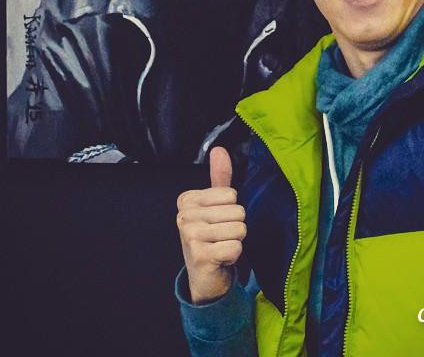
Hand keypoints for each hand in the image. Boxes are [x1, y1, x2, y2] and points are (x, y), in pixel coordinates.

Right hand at [176, 147, 245, 303]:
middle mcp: (184, 216)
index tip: (217, 222)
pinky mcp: (200, 256)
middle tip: (220, 238)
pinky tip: (221, 259)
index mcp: (187, 200)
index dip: (231, 210)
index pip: (231, 194)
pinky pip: (236, 247)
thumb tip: (219, 149)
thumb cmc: (211, 236)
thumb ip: (219, 177)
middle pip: (237, 211)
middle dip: (235, 227)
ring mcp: (190, 236)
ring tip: (220, 247)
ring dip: (235, 242)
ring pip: (239, 229)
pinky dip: (234, 256)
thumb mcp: (215, 205)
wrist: (204, 275)